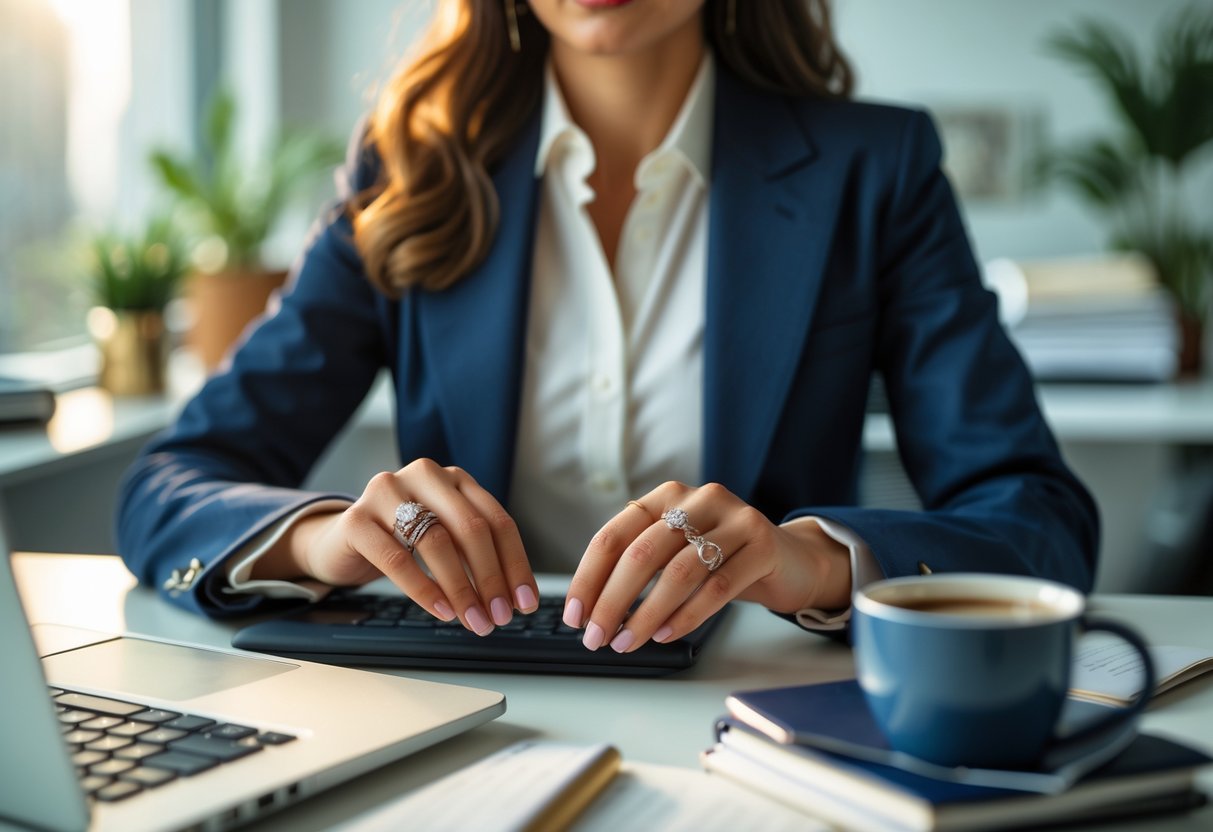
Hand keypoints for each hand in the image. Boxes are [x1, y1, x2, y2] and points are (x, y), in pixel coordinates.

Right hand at [254, 459, 538, 634]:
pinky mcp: (356, 519)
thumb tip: (517, 598)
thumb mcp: (446, 541)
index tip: (525, 602)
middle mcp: (424, 476)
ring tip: (474, 621)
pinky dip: (424, 590)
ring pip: (436, 541)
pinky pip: (397, 559)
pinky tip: (442, 612)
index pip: (497, 521)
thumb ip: (478, 557)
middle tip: (500, 617)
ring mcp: (387, 492)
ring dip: (461, 588)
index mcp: (454, 479)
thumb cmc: (403, 544)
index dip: (515, 564)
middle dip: (491, 578)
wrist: (341, 543)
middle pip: (471, 528)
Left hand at [564, 481, 850, 651]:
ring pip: (679, 571)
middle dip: (612, 600)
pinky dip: (687, 616)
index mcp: (667, 496)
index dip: (589, 577)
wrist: (789, 561)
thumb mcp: (676, 551)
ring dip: (647, 614)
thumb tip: (589, 608)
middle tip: (597, 637)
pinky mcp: (763, 545)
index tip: (575, 615)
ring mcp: (735, 519)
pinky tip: (668, 634)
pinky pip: (718, 586)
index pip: (614, 535)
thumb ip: (639, 564)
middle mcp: (699, 499)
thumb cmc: (721, 560)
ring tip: (628, 642)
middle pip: (642, 553)